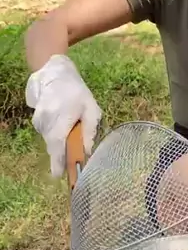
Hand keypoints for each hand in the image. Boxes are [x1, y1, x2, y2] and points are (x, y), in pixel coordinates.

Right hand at [25, 54, 101, 176]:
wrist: (54, 73)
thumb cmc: (77, 91)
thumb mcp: (91, 109)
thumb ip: (90, 130)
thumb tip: (88, 151)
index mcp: (62, 118)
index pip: (58, 145)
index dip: (58, 162)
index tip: (59, 176)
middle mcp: (46, 120)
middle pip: (53, 146)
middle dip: (61, 156)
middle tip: (70, 162)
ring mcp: (38, 119)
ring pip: (49, 139)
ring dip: (59, 141)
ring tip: (69, 129)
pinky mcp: (35, 119)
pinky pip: (46, 133)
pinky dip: (54, 133)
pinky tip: (61, 123)